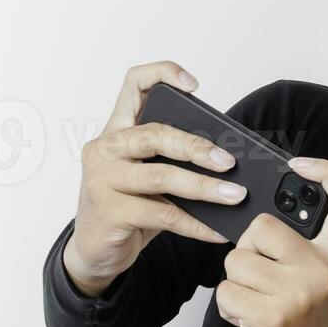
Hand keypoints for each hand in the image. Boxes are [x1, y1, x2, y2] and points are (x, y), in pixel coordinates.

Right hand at [64, 61, 248, 296]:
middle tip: (229, 161)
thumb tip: (225, 159)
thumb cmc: (125, 207)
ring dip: (204, 187)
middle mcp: (105, 149)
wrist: (93, 251)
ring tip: (234, 196)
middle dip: (197, 147)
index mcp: (116, 130)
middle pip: (154, 133)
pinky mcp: (110, 213)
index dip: (162, 74)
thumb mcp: (144, 176)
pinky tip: (216, 230)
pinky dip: (196, 224)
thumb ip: (169, 160)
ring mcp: (103, 180)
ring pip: (161, 176)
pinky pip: (163, 215)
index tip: (194, 85)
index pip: (133, 84)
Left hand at [215, 156, 327, 326]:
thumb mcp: (316, 280)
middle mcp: (322, 270)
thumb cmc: (303, 324)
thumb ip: (298, 248)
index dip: (326, 173)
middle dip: (247, 251)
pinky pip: (226, 290)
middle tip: (262, 279)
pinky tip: (249, 322)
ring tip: (257, 305)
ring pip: (236, 260)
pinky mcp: (271, 316)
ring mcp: (298, 293)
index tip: (299, 164)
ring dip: (235, 284)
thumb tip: (257, 219)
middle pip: (262, 226)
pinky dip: (228, 307)